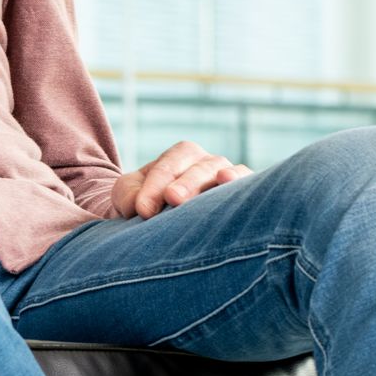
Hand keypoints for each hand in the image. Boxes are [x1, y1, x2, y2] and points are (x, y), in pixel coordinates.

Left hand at [109, 141, 252, 218]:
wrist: (163, 219)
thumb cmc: (145, 204)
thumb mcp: (128, 196)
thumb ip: (128, 196)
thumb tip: (141, 207)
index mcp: (179, 155)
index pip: (167, 167)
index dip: (154, 187)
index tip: (143, 210)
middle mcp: (206, 162)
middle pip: (197, 168)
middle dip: (185, 183)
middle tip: (172, 198)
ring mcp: (227, 176)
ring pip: (222, 174)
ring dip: (218, 180)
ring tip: (220, 180)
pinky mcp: (243, 193)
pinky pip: (247, 184)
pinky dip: (243, 182)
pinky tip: (235, 184)